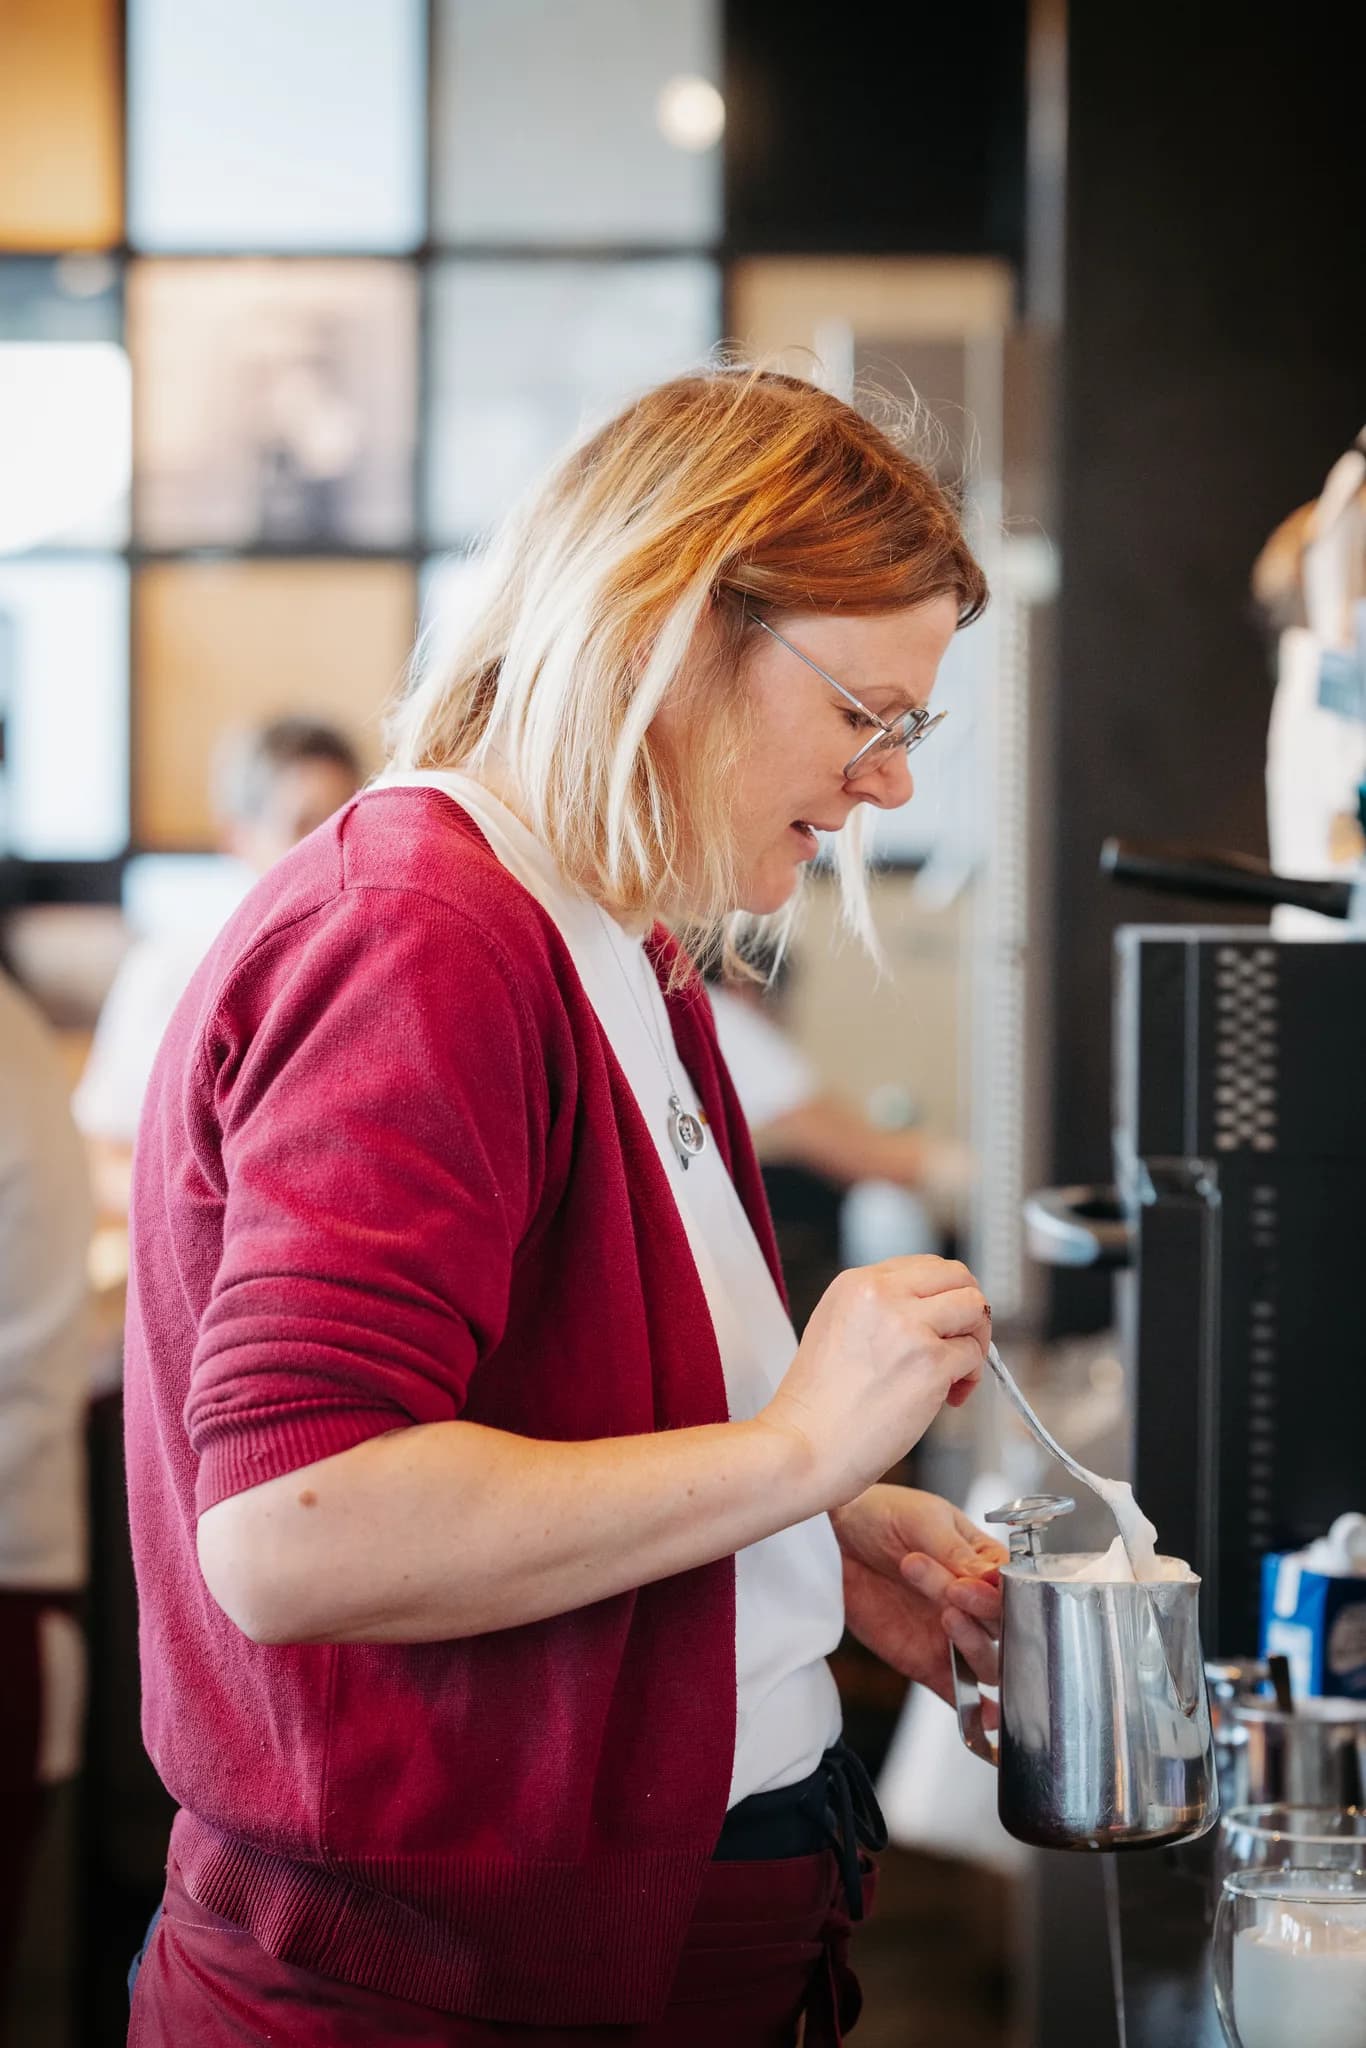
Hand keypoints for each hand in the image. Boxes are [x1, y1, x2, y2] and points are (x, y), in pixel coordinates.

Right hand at [762, 1256, 991, 1507]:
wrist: (804, 1448)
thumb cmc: (816, 1407)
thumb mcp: (836, 1329)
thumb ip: (880, 1311)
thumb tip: (932, 1314)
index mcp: (856, 1284)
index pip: (925, 1267)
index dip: (941, 1298)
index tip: (941, 1326)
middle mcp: (882, 1295)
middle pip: (957, 1276)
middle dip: (968, 1312)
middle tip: (961, 1343)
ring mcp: (909, 1327)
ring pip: (975, 1308)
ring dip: (976, 1340)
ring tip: (956, 1373)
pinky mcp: (931, 1363)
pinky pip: (974, 1355)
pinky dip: (970, 1377)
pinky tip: (949, 1397)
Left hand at [831, 1484, 1004, 1709]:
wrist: (834, 1537)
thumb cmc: (881, 1515)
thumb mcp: (921, 1521)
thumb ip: (956, 1553)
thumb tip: (994, 1578)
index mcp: (984, 1563)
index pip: (1013, 1590)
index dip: (998, 1593)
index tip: (971, 1585)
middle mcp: (974, 1605)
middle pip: (1002, 1627)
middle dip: (980, 1612)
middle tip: (950, 1590)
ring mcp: (952, 1636)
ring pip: (986, 1662)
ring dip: (972, 1644)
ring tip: (943, 1613)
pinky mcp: (927, 1662)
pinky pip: (959, 1694)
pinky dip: (978, 1712)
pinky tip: (988, 1717)